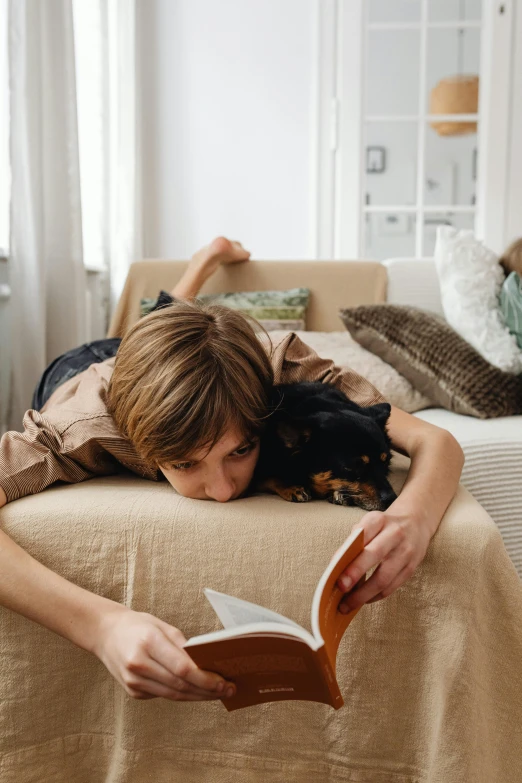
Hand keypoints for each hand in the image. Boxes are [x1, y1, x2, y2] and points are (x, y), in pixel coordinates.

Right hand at [92, 607, 236, 701]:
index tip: (223, 681)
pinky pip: (164, 695)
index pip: (182, 668)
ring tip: (218, 693)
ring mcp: (134, 682)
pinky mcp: (133, 691)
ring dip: (198, 696)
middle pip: (180, 685)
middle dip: (207, 690)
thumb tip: (207, 663)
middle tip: (228, 690)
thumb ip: (183, 645)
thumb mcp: (162, 626)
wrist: (105, 634)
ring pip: (173, 694)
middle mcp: (139, 665)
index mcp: (148, 643)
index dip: (205, 678)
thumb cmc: (138, 626)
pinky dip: (182, 694)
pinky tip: (197, 692)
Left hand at [333, 508, 431, 612]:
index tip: (334, 569)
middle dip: (355, 573)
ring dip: (364, 594)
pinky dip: (375, 596)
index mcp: (379, 520)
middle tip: (340, 589)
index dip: (348, 551)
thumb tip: (336, 565)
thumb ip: (354, 541)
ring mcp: (405, 552)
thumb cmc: (384, 526)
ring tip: (348, 604)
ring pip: (384, 578)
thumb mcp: (369, 523)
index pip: (362, 535)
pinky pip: (391, 587)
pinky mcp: (411, 568)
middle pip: (374, 555)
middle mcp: (395, 534)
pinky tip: (364, 600)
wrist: (416, 522)